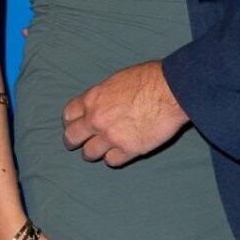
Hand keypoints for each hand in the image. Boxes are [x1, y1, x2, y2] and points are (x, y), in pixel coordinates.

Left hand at [62, 61, 187, 165]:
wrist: (171, 91)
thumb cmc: (150, 79)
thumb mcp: (118, 79)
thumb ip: (104, 95)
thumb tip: (101, 102)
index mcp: (93, 99)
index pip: (68, 115)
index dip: (70, 121)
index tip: (74, 125)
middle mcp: (97, 119)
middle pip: (72, 137)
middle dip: (73, 141)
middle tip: (77, 144)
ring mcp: (111, 136)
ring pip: (89, 153)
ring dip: (93, 152)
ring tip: (99, 152)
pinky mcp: (129, 149)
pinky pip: (112, 161)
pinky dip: (114, 158)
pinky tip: (119, 153)